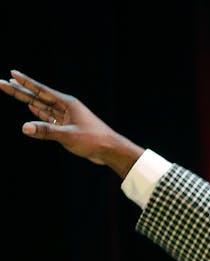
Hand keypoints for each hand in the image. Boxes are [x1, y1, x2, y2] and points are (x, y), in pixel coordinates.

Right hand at [2, 70, 141, 175]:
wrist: (111, 150)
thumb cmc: (93, 141)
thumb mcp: (68, 136)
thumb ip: (46, 131)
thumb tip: (24, 128)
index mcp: (67, 103)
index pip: (41, 90)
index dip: (25, 82)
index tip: (11, 73)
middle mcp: (66, 107)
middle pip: (38, 96)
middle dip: (20, 90)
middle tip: (2, 82)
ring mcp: (67, 116)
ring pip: (42, 106)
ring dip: (27, 100)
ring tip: (13, 90)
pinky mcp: (67, 126)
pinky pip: (49, 117)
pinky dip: (39, 113)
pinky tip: (31, 107)